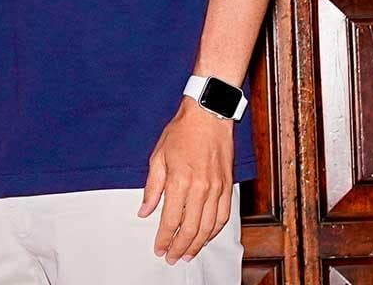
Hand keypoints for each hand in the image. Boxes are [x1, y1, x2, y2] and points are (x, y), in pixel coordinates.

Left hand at [137, 97, 233, 264]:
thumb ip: (152, 188)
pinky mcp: (227, 186)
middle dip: (180, 247)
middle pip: (190, 229)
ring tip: (188, 254)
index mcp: (179, 181)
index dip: (164, 239)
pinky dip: (214, 231)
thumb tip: (145, 211)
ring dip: (198, 244)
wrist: (208, 115)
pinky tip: (206, 237)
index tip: (158, 249)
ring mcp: (217, 188)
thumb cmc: (181, 133)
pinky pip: (223, 216)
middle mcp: (200, 188)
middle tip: (172, 258)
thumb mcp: (158, 157)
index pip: (170, 220)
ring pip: (209, 227)